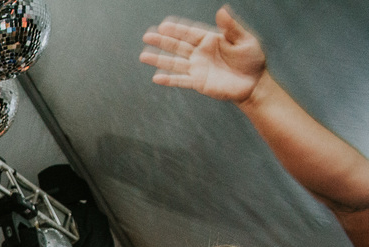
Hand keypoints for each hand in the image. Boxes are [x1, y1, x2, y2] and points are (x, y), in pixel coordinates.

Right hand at [140, 7, 266, 103]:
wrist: (254, 84)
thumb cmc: (252, 60)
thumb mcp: (245, 40)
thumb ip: (231, 27)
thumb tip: (221, 10)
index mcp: (210, 40)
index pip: (190, 33)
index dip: (177, 29)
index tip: (164, 25)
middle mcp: (200, 53)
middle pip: (177, 46)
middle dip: (162, 41)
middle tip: (147, 36)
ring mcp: (197, 68)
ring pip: (174, 62)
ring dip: (159, 59)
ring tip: (143, 56)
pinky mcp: (198, 83)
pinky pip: (180, 80)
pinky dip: (169, 80)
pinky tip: (156, 78)